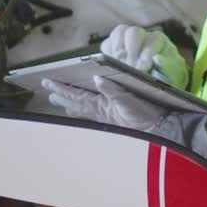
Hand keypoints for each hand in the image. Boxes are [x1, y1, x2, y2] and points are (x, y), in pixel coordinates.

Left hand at [41, 76, 167, 132]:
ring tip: (59, 101)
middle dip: (62, 96)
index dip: (61, 88)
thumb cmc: (144, 115)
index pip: (76, 95)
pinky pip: (93, 112)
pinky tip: (80, 110)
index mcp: (101, 105)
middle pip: (76, 102)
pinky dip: (83, 109)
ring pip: (83, 108)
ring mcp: (106, 115)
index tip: (47, 82)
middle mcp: (101, 110)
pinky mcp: (113, 117)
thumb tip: (97, 78)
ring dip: (70, 103)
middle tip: (48, 91)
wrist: (158, 128)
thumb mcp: (128, 101)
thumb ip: (112, 90)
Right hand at [100, 25, 189, 88]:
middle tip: (130, 66)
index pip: (152, 39)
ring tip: (119, 63)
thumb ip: (168, 66)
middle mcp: (143, 36)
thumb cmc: (167, 76)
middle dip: (131, 49)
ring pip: (119, 33)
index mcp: (159, 40)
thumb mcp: (173, 73)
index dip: (147, 52)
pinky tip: (111, 64)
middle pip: (133, 32)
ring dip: (118, 48)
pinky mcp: (115, 48)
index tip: (144, 67)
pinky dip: (108, 53)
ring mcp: (127, 40)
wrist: (159, 81)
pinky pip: (107, 44)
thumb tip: (158, 59)